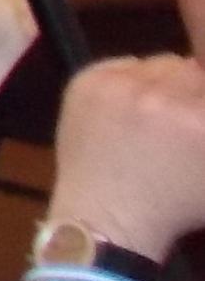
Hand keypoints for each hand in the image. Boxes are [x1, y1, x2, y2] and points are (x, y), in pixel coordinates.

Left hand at [45, 54, 204, 257]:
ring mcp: (119, 87)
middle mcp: (161, 98)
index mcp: (200, 121)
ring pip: (158, 63)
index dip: (203, 103)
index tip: (197, 116)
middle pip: (191, 69)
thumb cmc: (172, 204)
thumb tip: (200, 110)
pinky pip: (122, 64)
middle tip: (181, 114)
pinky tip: (127, 108)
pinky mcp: (87, 82)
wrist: (106, 217)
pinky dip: (129, 80)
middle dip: (190, 90)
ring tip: (154, 112)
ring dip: (162, 82)